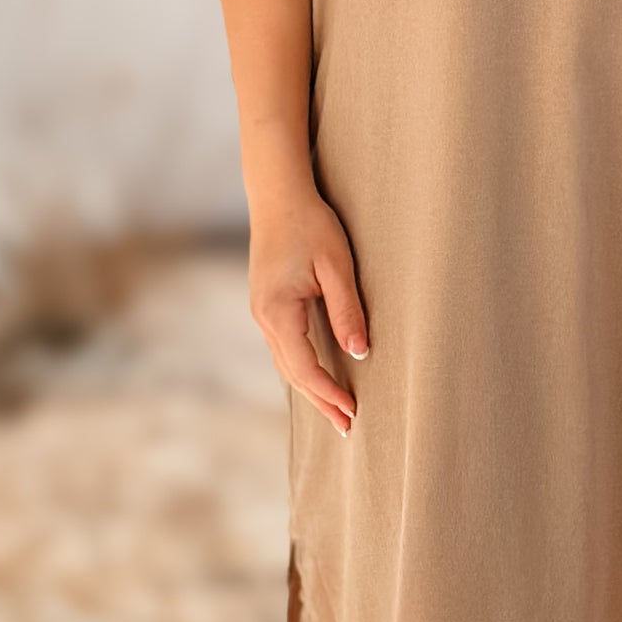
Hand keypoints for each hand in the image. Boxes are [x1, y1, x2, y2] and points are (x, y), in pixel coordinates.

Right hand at [247, 183, 369, 434]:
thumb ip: (347, 311)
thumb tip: (360, 353)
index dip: (329, 393)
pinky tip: (316, 375)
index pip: (305, 368)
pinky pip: (283, 347)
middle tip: (348, 427)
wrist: (277, 195)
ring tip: (335, 410)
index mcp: (278, 312)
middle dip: (321, 401)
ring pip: (286, 362)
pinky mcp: (266, 304)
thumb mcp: (336, 266)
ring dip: (311, 387)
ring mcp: (261, 311)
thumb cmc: (311, 224)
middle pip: (293, 373)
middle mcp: (264, 317)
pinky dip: (301, 368)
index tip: (352, 412)